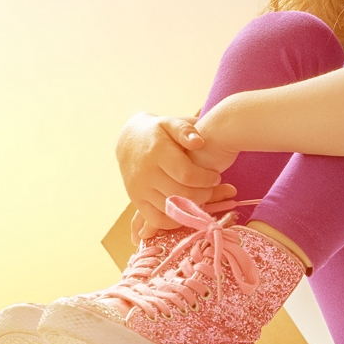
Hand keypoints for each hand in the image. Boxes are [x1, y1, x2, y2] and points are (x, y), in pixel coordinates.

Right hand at [116, 111, 240, 241]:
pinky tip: (185, 210)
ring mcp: (139, 189)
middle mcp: (146, 173)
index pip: (186, 174)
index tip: (215, 176)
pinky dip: (175, 221)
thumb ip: (185, 129)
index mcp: (157, 152)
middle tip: (211, 188)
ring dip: (192, 208)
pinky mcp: (136, 201)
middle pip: (181, 194)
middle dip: (203, 194)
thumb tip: (199, 142)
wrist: (128, 142)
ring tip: (200, 197)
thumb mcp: (170, 123)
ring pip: (171, 209)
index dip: (206, 179)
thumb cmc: (157, 132)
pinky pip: (157, 220)